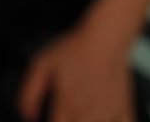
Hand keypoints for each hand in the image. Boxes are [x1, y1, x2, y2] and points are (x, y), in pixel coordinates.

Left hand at [16, 21, 134, 121]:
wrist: (106, 35)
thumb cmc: (77, 47)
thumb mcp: (41, 63)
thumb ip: (28, 93)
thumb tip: (26, 115)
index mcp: (66, 110)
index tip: (51, 118)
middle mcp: (87, 118)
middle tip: (65, 114)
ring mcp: (107, 116)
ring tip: (81, 115)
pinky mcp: (124, 110)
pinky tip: (105, 120)